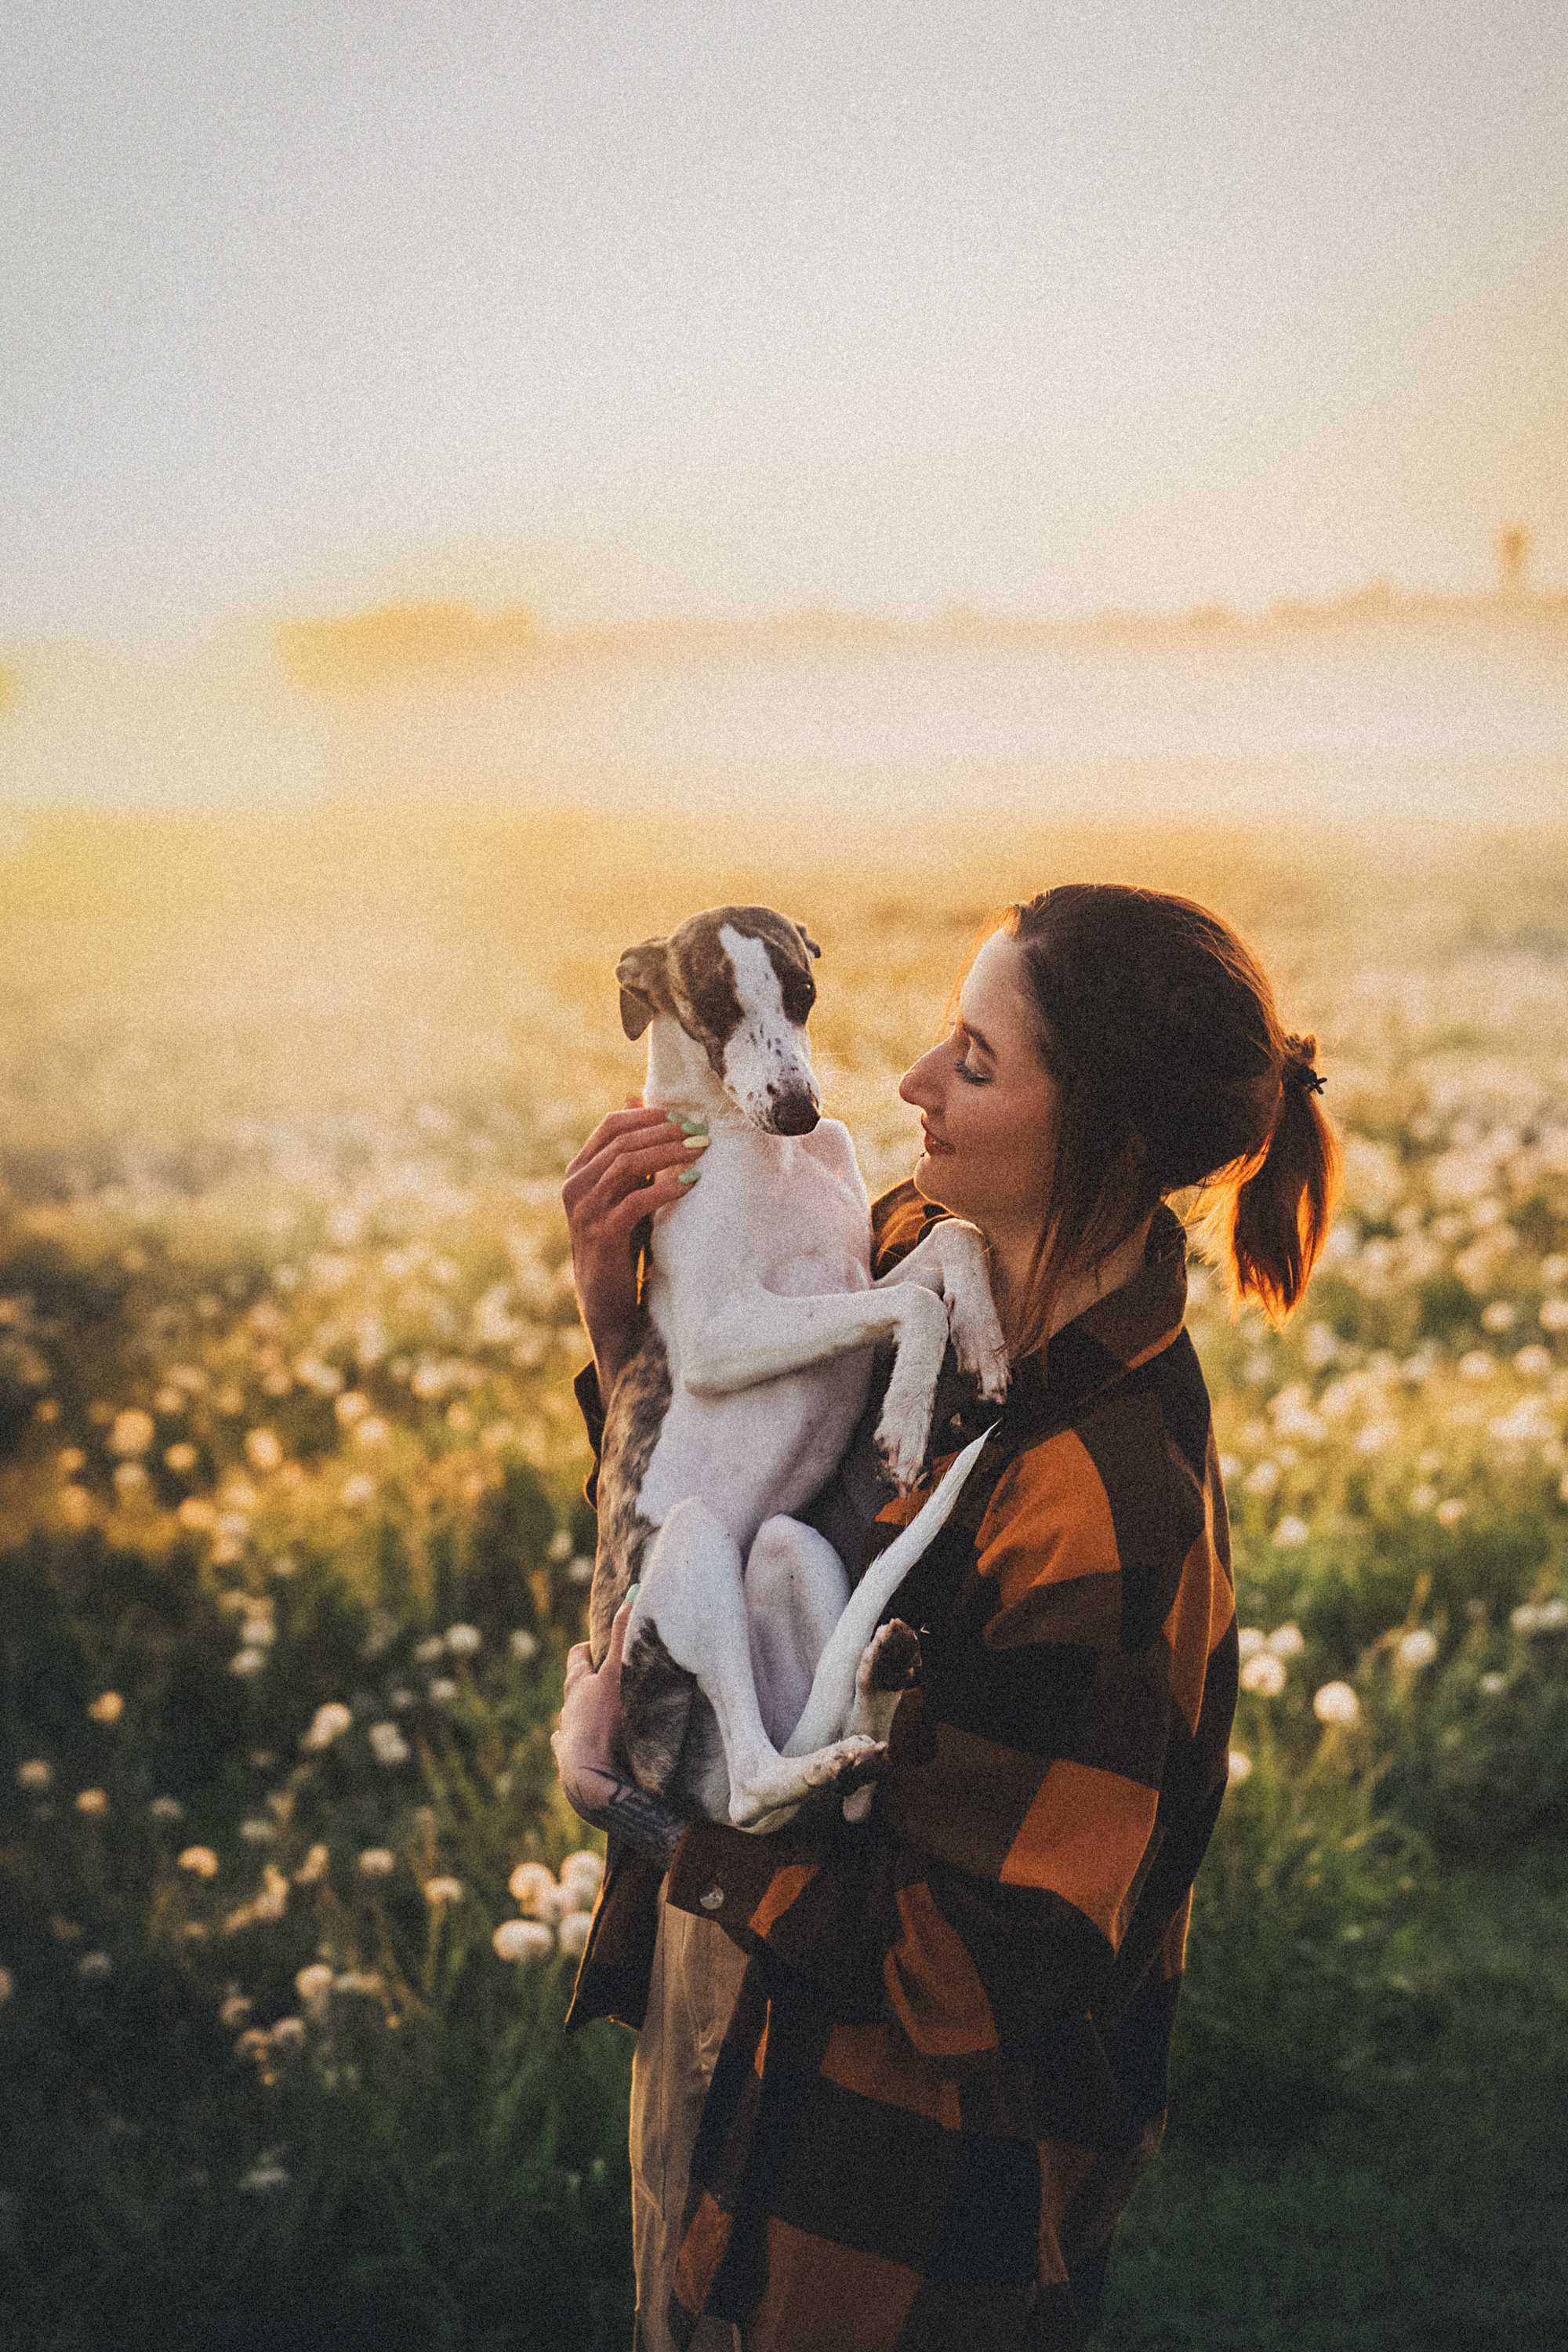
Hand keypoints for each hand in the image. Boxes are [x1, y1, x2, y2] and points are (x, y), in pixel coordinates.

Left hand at [552, 1592, 632, 1811]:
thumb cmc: (602, 1721)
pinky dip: (576, 1739)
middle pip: (574, 1684)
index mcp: (577, 1684)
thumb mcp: (616, 1674)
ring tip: (607, 1713)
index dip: (590, 1649)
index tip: (605, 1649)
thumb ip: (625, 1636)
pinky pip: (567, 1744)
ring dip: (585, 1711)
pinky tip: (585, 1743)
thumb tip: (633, 1593)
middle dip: (588, 1679)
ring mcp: (567, 1734)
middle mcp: (568, 1707)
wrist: (588, 1776)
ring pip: (572, 1715)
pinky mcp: (569, 1759)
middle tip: (610, 1677)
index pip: (579, 1656)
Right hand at [563, 1097, 706, 1397]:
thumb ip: (628, 1153)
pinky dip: (666, 1188)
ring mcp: (585, 1210)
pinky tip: (692, 1184)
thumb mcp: (624, 1193)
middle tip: (701, 1132)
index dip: (650, 1116)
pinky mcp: (602, 1233)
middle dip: (666, 1131)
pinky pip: (636, 1199)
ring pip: (628, 1164)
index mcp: (578, 1172)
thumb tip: (637, 1100)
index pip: (611, 1125)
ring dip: (670, 1153)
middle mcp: (575, 1186)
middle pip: (622, 1140)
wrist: (607, 1303)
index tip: (686, 1116)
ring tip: (701, 1150)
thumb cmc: (621, 1244)